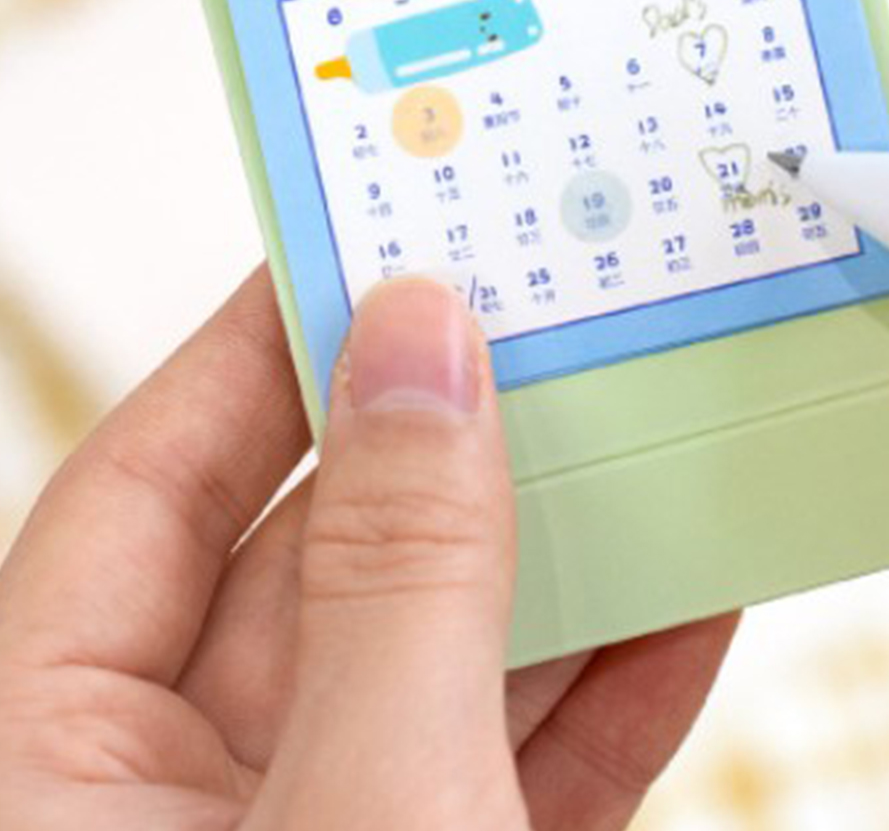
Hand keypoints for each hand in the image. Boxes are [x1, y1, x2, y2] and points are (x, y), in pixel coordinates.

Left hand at [0, 271, 736, 829]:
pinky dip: (610, 694)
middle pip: (318, 562)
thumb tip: (425, 347)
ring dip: (557, 564)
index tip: (371, 251)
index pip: (146, 490)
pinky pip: (520, 766)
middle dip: (451, 451)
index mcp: (51, 769)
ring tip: (646, 438)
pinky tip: (687, 602)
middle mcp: (169, 800)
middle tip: (545, 329)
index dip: (260, 353)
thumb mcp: (367, 805)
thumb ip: (399, 577)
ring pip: (435, 659)